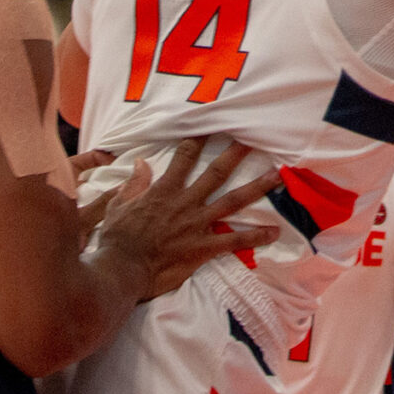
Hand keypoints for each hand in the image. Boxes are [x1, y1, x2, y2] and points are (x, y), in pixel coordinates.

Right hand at [89, 138, 278, 298]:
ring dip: (256, 188)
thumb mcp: (117, 206)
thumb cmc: (117, 239)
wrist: (122, 269)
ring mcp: (197, 224)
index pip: (184, 157)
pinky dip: (255, 236)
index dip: (198, 139)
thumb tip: (140, 162)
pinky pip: (234, 240)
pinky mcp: (203, 247)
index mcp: (165, 190)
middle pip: (216, 172)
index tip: (212, 124)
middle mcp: (186, 202)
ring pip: (232, 201)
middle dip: (235, 154)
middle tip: (254, 138)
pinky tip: (274, 231)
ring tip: (276, 176)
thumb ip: (133, 185)